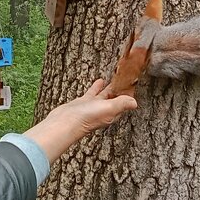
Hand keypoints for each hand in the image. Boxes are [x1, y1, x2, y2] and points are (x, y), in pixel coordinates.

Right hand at [22, 79, 136, 162]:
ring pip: (105, 95)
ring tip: (115, 78)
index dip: (128, 94)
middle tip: (126, 79)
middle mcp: (104, 111)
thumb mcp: (108, 108)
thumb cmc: (87, 118)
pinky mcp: (83, 103)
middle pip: (116, 99)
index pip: (124, 102)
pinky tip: (100, 80)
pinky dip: (97, 87)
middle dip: (121, 90)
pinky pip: (93, 93)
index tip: (132, 83)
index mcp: (112, 113)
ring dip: (110, 88)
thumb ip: (121, 104)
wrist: (65, 122)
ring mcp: (93, 107)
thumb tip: (135, 103)